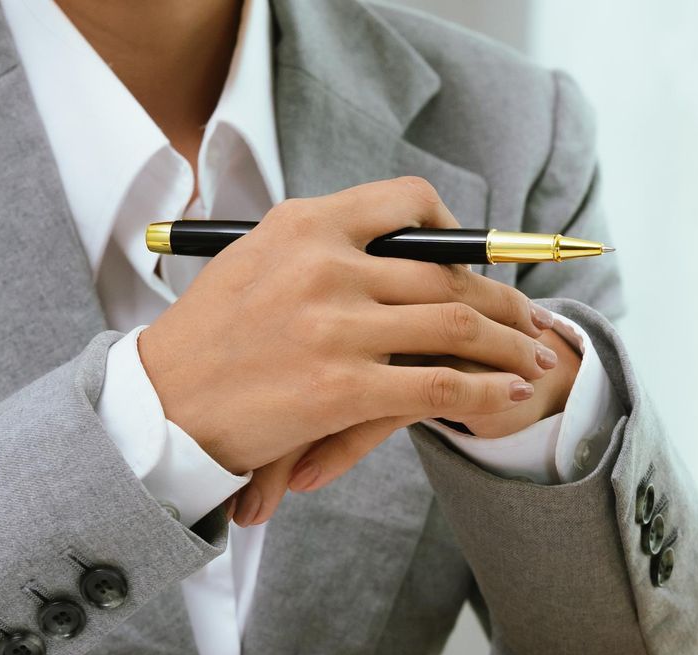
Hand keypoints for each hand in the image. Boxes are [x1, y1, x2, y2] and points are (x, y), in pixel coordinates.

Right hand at [137, 177, 562, 518]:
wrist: (159, 407)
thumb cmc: (208, 341)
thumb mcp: (254, 263)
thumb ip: (318, 248)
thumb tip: (387, 245)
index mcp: (305, 225)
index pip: (407, 203)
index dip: (459, 233)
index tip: (478, 262)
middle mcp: (325, 266)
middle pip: (449, 276)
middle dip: (505, 301)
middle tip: (535, 322)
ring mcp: (336, 328)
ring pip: (457, 327)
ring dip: (511, 346)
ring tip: (537, 360)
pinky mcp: (343, 389)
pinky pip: (438, 387)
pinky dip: (485, 392)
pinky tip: (508, 397)